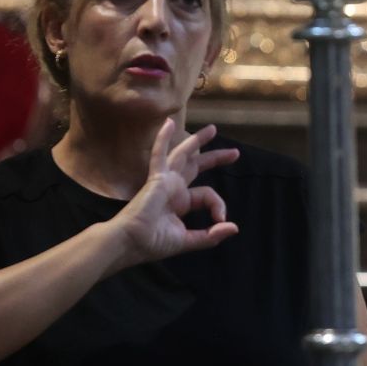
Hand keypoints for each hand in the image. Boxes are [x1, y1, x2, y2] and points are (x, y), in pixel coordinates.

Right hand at [110, 121, 239, 265]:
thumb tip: (234, 228)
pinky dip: (163, 138)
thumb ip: (211, 236)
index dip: (219, 205)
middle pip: (197, 167)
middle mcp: (173, 189)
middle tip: (235, 153)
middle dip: (215, 158)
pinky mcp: (156, 178)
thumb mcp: (188, 240)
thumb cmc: (153, 243)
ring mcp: (164, 181)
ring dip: (197, 142)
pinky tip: (168, 122)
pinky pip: (160, 154)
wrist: (131, 242)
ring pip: (183, 155)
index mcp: (180, 202)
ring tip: (212, 129)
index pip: (207, 195)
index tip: (221, 219)